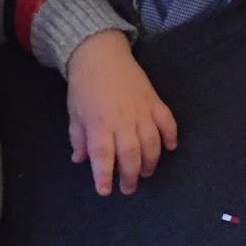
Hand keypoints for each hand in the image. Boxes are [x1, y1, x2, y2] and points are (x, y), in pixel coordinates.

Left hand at [66, 30, 176, 194]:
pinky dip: (171, 136)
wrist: (100, 54)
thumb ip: (78, 137)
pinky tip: (169, 147)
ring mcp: (141, 111)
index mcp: (99, 124)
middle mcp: (122, 121)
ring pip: (152, 143)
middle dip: (131, 176)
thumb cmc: (84, 85)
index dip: (104, 176)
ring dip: (151, 162)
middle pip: (131, 155)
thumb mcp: (74, 112)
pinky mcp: (155, 101)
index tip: (105, 191)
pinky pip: (167, 122)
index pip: (103, 156)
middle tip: (129, 188)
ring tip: (146, 172)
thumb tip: (80, 160)